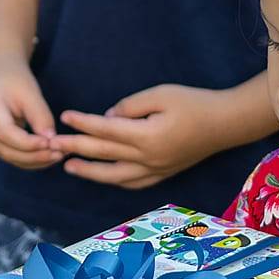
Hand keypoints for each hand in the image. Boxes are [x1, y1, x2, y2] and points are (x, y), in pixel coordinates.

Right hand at [0, 57, 61, 167]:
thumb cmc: (16, 80)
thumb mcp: (31, 93)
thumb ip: (41, 117)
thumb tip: (51, 142)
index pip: (6, 134)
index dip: (29, 143)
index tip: (53, 144)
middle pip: (6, 150)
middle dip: (34, 156)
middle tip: (59, 155)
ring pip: (8, 156)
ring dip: (33, 161)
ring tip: (57, 156)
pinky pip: (9, 154)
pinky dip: (28, 158)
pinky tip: (46, 155)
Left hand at [49, 83, 225, 189]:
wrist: (226, 124)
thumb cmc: (195, 103)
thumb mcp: (161, 95)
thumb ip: (130, 106)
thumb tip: (107, 119)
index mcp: (147, 136)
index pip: (105, 131)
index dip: (82, 124)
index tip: (64, 117)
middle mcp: (148, 159)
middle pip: (104, 154)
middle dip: (75, 149)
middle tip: (52, 145)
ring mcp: (156, 170)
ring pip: (115, 176)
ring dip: (90, 171)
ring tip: (69, 166)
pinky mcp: (163, 174)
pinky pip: (132, 183)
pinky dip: (114, 180)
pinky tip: (102, 176)